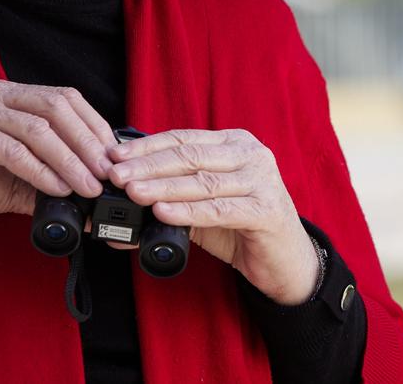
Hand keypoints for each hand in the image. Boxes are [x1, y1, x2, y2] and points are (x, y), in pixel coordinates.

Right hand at [0, 77, 115, 237]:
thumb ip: (51, 177)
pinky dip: (40, 170)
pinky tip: (58, 188)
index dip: (93, 124)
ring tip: (89, 186)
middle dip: (87, 141)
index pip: (63, 98)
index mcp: (7, 94)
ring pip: (38, 127)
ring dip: (70, 159)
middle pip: (56, 106)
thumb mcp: (16, 178)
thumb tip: (93, 194)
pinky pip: (12, 149)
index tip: (114, 155)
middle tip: (108, 172)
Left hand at [107, 128, 318, 304]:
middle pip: (189, 156)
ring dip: (162, 186)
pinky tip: (162, 212)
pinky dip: (187, 211)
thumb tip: (125, 206)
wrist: (287, 263)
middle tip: (116, 175)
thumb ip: (172, 198)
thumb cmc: (242, 227)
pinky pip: (219, 209)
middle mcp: (250, 154)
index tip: (116, 155)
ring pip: (201, 180)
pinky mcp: (267, 210)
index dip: (147, 146)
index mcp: (234, 143)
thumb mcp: (205, 206)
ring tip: (133, 192)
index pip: (183, 138)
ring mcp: (262, 180)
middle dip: (148, 165)